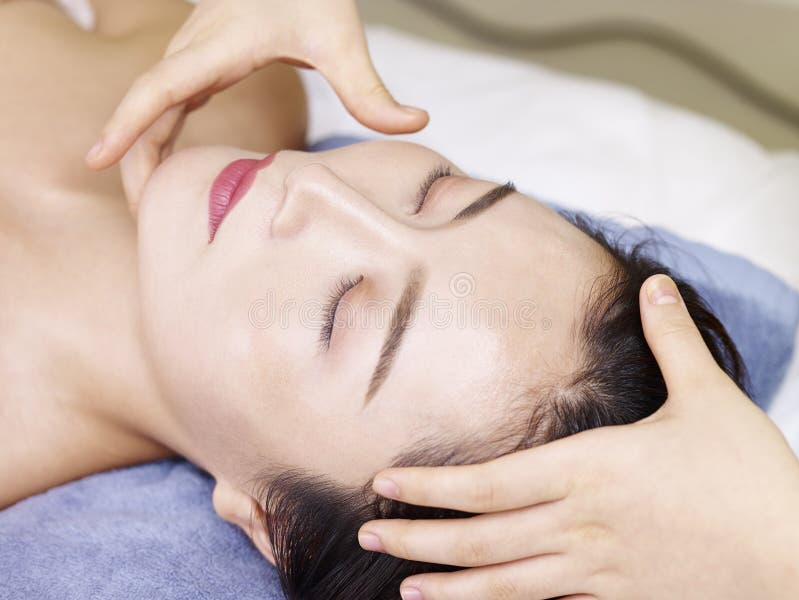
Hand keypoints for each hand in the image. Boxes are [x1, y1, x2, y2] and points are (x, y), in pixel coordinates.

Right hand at [84, 0, 427, 213]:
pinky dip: (158, 138)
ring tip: (150, 209)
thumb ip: (371, 88)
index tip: (97, 159)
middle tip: (139, 218)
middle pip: (146, 108)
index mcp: (217, 46)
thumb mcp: (340, 37)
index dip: (128, 123)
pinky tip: (168, 174)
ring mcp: (193, 56)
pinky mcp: (202, 64)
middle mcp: (194, 50)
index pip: (160, 87)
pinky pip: (167, 105)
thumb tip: (417, 122)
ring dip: (143, 154)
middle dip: (133, 159)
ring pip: (151, 108)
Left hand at [358, 274, 798, 599]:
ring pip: (506, 583)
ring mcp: (597, 569)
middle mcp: (582, 522)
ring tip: (405, 587)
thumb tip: (656, 283)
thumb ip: (672, 340)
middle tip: (372, 531)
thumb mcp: (710, 399)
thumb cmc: (753, 480)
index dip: (432, 486)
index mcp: (593, 469)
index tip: (387, 483)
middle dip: (421, 537)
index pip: (490, 482)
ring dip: (451, 585)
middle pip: (483, 536)